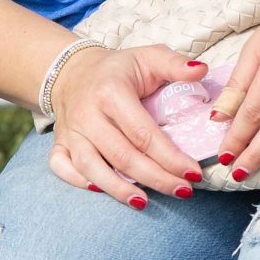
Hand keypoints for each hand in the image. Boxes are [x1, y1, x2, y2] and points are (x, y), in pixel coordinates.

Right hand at [43, 44, 210, 205]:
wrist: (73, 70)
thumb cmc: (118, 69)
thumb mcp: (147, 57)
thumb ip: (174, 64)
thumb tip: (201, 70)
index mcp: (111, 92)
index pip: (144, 133)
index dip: (170, 157)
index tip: (193, 173)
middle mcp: (87, 113)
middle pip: (122, 155)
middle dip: (155, 178)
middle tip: (183, 191)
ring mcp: (70, 130)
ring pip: (91, 167)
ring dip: (118, 189)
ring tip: (144, 203)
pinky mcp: (59, 142)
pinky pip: (62, 166)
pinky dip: (78, 182)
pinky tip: (102, 190)